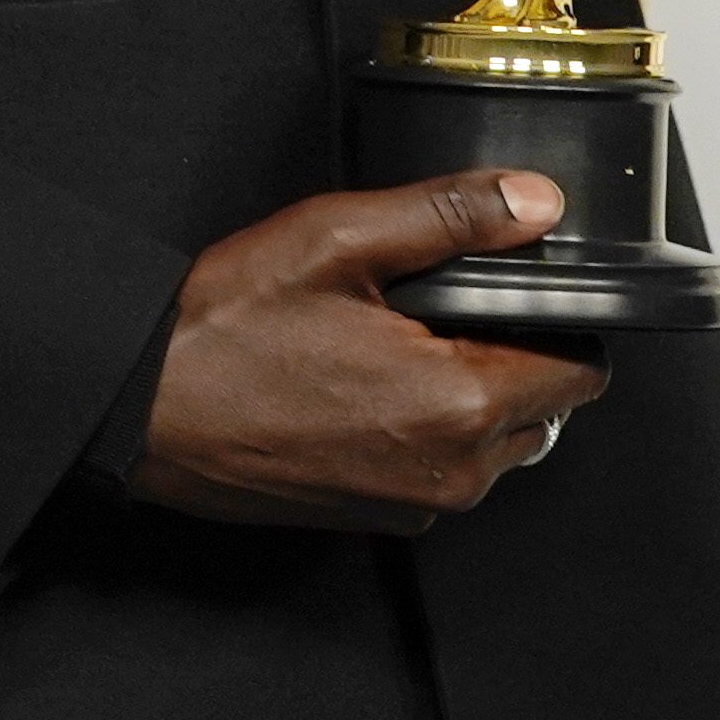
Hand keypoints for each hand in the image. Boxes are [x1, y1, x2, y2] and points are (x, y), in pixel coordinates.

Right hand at [127, 172, 612, 530]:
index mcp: (457, 404)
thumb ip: (450, 215)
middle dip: (513, 353)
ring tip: (394, 341)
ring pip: (497, 443)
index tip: (510, 286)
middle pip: (545, 409)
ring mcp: (413, 505)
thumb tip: (534, 202)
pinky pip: (444, 469)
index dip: (558, 317)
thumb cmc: (223, 330)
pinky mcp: (377, 517)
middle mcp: (450, 472)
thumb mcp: (337, 240)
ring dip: (473, 393)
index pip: (580, 371)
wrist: (139, 406)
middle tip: (435, 305)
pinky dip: (429, 427)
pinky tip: (364, 382)